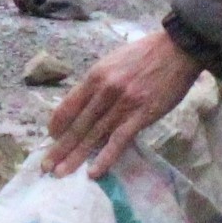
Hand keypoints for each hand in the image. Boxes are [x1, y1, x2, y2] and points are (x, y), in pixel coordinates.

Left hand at [43, 28, 203, 178]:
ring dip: (75, 157)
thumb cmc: (144, 54)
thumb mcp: (112, 62)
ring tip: (59, 173)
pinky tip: (93, 172)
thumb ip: (98, 83)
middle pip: (77, 125)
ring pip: (93, 136)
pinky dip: (105, 157)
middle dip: (59, 147)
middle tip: (45, 166)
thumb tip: (84, 103)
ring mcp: (123, 105)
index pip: (68, 105)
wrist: (177, 49)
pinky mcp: (142, 116)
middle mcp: (104, 91)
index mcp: (95, 76)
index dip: (56, 124)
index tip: (50, 137)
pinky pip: (119, 140)